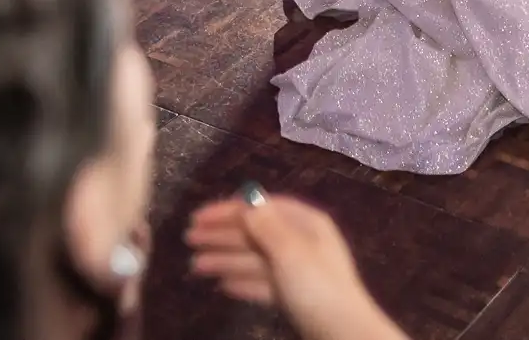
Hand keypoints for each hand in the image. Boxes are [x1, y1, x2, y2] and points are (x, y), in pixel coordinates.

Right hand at [187, 195, 402, 339]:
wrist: (341, 333)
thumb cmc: (316, 288)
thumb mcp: (290, 252)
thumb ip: (267, 227)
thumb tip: (248, 202)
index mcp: (306, 224)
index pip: (263, 208)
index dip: (230, 210)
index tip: (197, 218)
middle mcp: (303, 242)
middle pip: (257, 233)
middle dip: (223, 235)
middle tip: (188, 240)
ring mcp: (299, 270)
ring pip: (256, 259)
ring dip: (226, 259)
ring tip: (195, 266)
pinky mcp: (294, 296)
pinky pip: (263, 283)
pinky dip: (243, 283)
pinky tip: (223, 287)